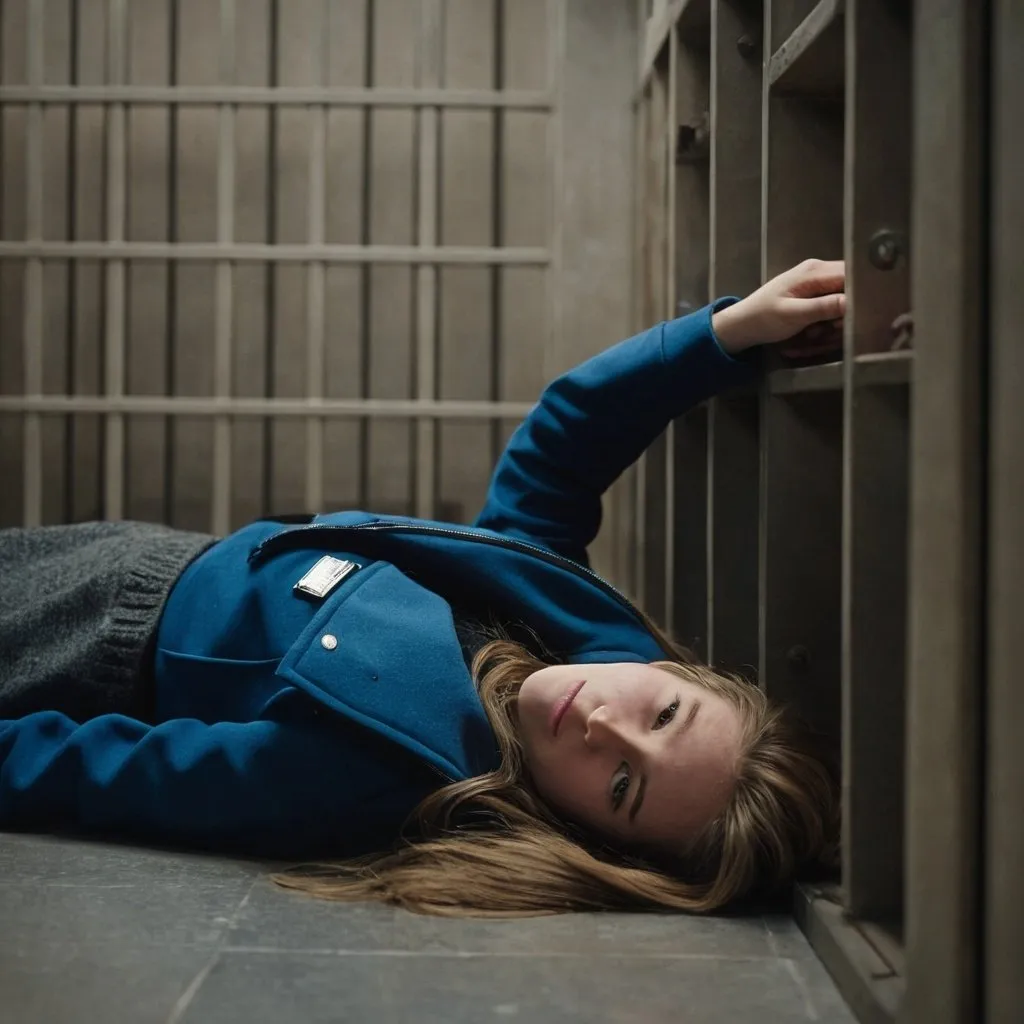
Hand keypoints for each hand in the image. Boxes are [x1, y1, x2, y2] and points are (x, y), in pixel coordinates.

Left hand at [711, 259, 845, 354]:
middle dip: (845, 314)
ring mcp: (817, 283)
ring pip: (843, 302)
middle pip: (851, 289)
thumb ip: (823, 307)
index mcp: (814, 271)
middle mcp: (820, 271)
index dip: (859, 296)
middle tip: (828, 331)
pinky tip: (811, 334)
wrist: (743, 323)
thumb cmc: (763, 317)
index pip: (852, 275)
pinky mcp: (814, 295)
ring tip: (812, 335)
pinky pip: (832, 308)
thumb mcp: (793, 315)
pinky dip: (825, 324)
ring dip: (833, 323)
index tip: (855, 317)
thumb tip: (853, 302)